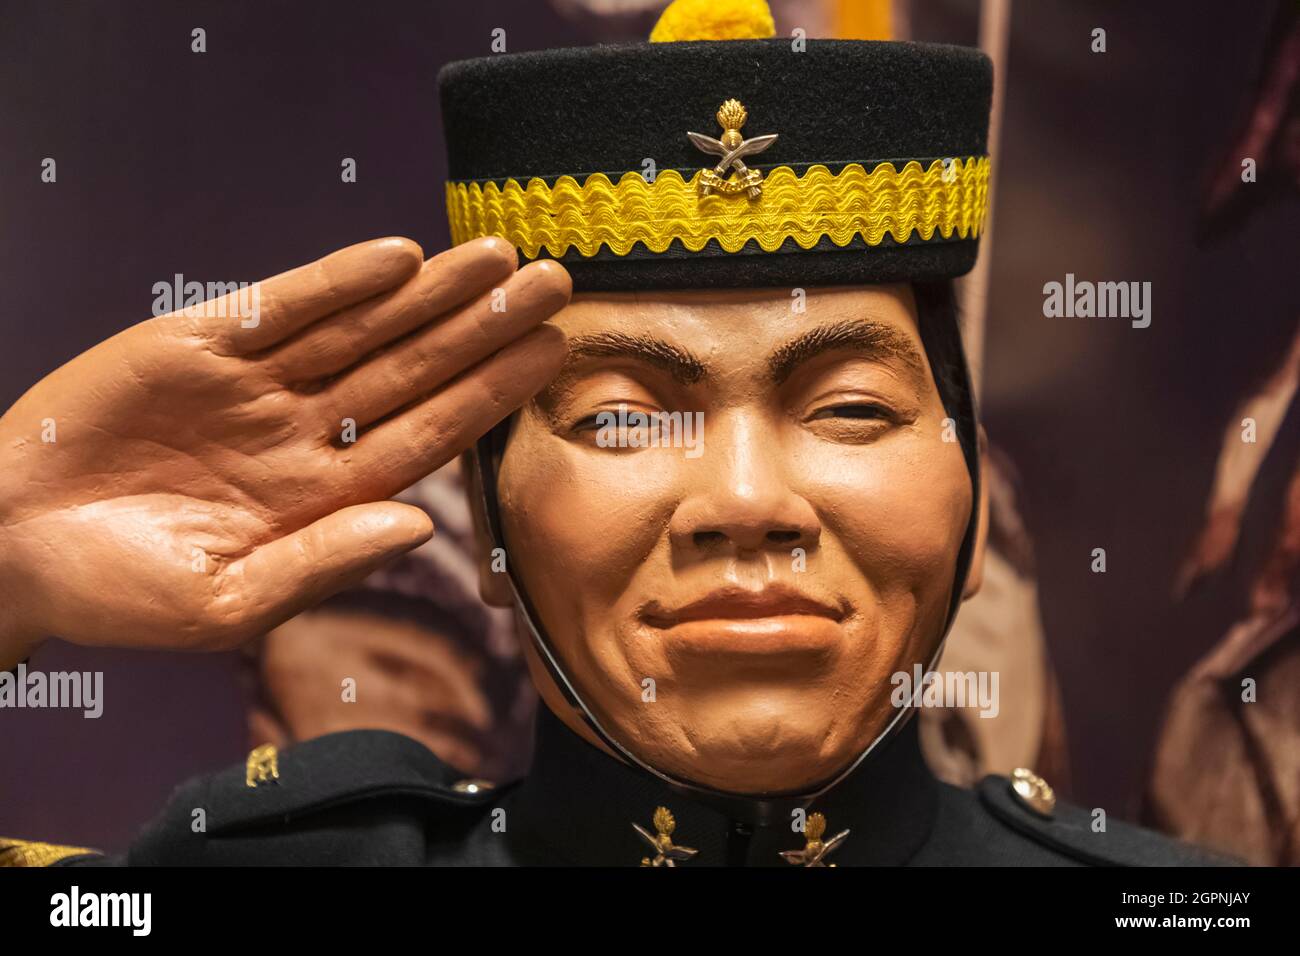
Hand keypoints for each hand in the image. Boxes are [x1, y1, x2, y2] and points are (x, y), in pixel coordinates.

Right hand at [0, 237, 568, 663]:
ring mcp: (257, 383)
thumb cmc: (116, 593)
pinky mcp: (199, 341)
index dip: (490, 394)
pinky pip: (283, 305)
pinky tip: (399, 258)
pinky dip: (338, 281)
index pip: (428, 434)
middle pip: (413, 369)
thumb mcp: (226, 603)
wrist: (6, 546)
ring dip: (431, 292)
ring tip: (498, 258)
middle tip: (556, 284)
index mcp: (322, 495)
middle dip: (483, 327)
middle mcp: (304, 431)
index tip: (549, 356)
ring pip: (363, 327)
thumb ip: (324, 562)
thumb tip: (418, 527)